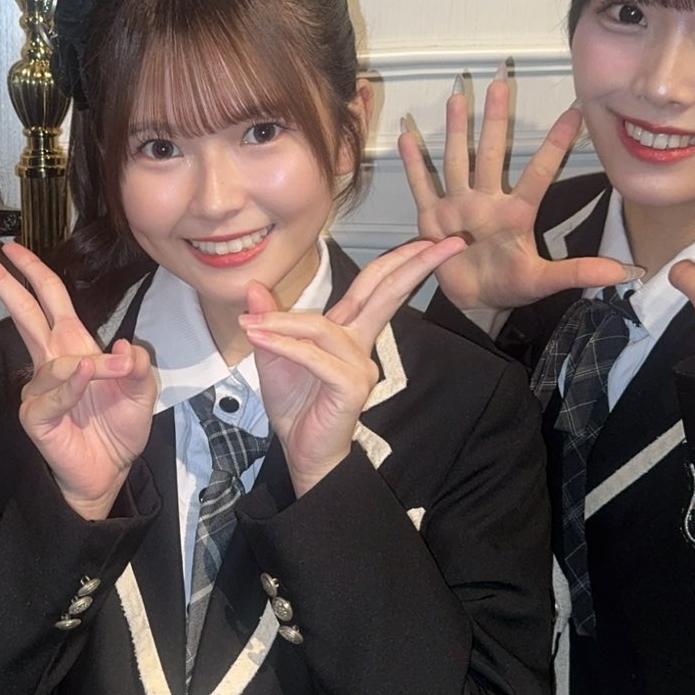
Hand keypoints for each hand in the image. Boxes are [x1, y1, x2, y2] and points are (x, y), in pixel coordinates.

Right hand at [0, 242, 157, 519]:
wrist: (110, 471)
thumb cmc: (118, 428)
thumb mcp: (140, 391)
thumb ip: (136, 365)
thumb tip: (122, 346)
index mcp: (71, 345)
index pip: (48, 300)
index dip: (32, 271)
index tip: (10, 247)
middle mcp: (50, 361)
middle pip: (23, 311)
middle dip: (0, 279)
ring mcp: (39, 387)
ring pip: (60, 360)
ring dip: (94, 365)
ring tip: (118, 375)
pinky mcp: (36, 414)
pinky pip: (55, 393)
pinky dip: (74, 385)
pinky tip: (87, 377)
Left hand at [239, 237, 465, 495]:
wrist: (301, 453)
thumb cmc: (296, 406)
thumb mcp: (273, 354)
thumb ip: (270, 319)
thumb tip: (255, 286)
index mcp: (349, 334)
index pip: (376, 289)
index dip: (400, 261)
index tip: (427, 241)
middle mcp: (360, 346)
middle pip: (387, 294)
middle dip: (413, 265)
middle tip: (444, 242)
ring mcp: (359, 367)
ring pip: (324, 328)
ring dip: (284, 323)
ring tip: (250, 326)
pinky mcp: (350, 388)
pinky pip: (315, 358)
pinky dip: (286, 346)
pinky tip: (260, 338)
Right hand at [399, 78, 636, 313]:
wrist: (475, 302)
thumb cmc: (510, 286)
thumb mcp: (545, 280)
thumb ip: (579, 271)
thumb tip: (622, 273)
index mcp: (516, 212)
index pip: (539, 172)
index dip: (556, 144)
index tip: (575, 112)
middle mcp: (487, 200)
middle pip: (491, 153)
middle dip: (495, 120)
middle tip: (499, 83)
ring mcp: (459, 205)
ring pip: (457, 160)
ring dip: (456, 131)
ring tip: (457, 99)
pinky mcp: (433, 218)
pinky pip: (422, 187)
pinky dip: (414, 164)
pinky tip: (408, 137)